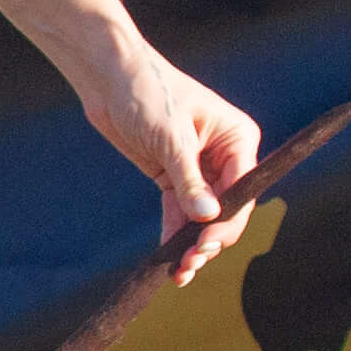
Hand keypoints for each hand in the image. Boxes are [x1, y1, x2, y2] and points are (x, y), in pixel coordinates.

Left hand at [83, 45, 265, 281]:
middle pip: (226, 209)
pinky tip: (169, 262)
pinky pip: (180, 212)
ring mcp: (199, 169)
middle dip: (210, 239)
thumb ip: (189, 180)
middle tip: (189, 264)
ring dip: (193, 245)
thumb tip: (208, 217)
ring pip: (203, 217)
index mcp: (238, 139)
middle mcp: (225, 156)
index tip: (205, 245)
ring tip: (180, 273)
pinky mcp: (173, 176)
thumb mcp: (170, 137)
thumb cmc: (147, 92)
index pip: (242, 191)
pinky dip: (175, 235)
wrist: (108, 78)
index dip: (226, 222)